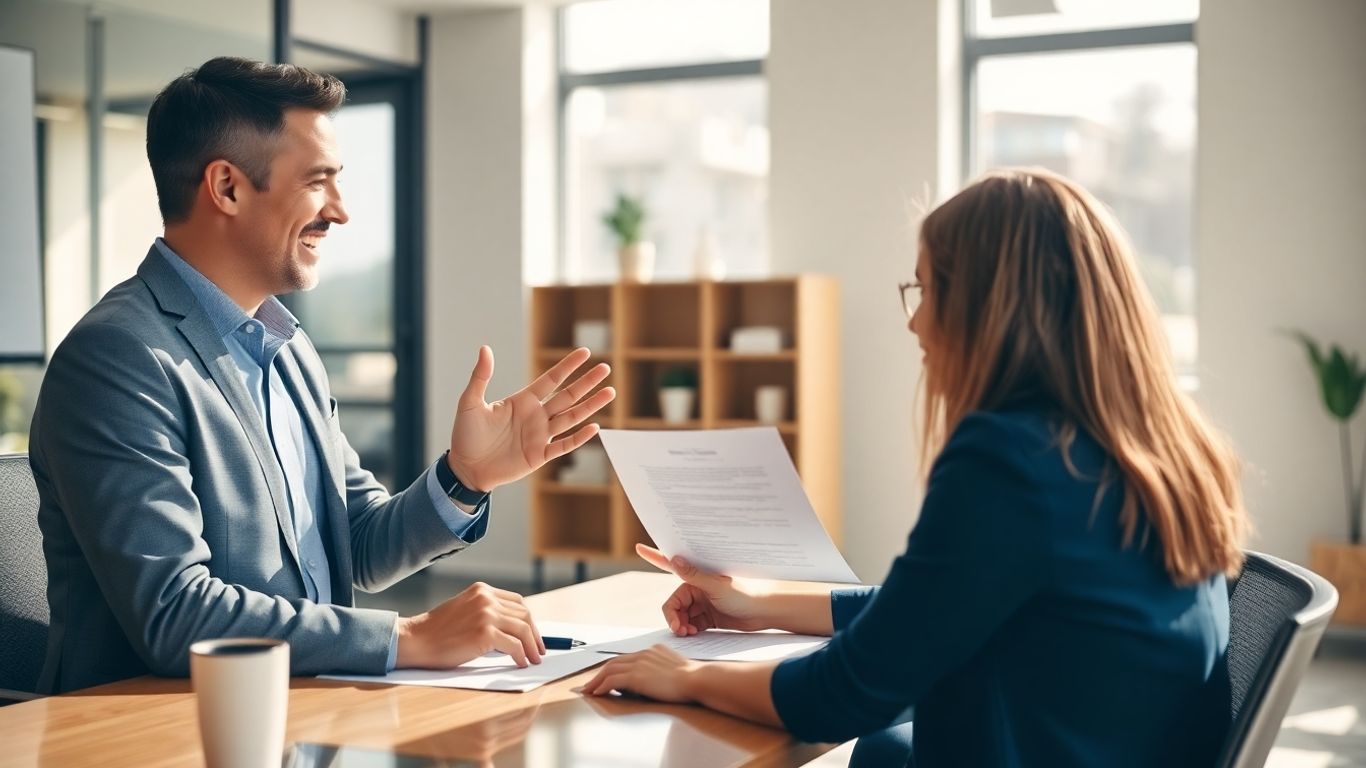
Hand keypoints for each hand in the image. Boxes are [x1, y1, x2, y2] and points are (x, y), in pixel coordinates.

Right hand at [395, 582, 546, 668]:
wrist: (415, 640)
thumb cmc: (437, 631)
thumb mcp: (464, 610)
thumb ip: (486, 612)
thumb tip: (512, 630)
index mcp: (482, 590)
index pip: (517, 602)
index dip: (528, 620)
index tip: (533, 634)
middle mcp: (487, 598)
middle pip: (524, 614)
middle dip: (534, 634)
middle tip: (539, 650)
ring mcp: (487, 614)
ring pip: (523, 629)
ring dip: (531, 647)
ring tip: (533, 659)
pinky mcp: (485, 633)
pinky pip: (514, 646)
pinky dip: (521, 656)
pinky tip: (520, 663)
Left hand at [448, 346, 614, 491]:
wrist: (465, 468)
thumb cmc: (465, 435)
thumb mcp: (470, 403)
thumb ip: (480, 377)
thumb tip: (485, 348)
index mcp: (522, 401)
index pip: (551, 379)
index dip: (567, 366)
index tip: (585, 352)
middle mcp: (536, 415)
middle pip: (568, 396)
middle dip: (587, 383)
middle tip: (606, 369)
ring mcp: (540, 435)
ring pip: (571, 417)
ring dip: (591, 406)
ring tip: (610, 393)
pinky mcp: (540, 455)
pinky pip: (564, 445)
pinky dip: (579, 438)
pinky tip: (594, 427)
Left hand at [581, 644, 700, 702]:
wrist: (696, 679)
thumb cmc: (691, 678)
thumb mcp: (674, 668)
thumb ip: (661, 669)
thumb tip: (650, 680)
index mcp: (653, 650)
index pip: (627, 658)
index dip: (614, 667)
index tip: (606, 676)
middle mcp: (643, 653)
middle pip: (614, 661)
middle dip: (599, 673)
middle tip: (590, 683)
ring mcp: (639, 663)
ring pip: (609, 669)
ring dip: (596, 680)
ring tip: (588, 690)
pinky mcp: (636, 675)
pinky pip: (612, 680)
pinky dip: (602, 686)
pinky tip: (597, 693)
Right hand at [636, 544, 769, 634]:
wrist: (764, 612)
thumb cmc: (745, 594)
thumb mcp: (717, 586)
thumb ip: (694, 575)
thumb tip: (675, 557)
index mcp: (697, 575)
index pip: (672, 565)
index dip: (654, 556)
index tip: (638, 547)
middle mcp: (697, 587)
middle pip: (673, 603)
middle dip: (673, 616)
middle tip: (679, 630)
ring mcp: (702, 602)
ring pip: (680, 615)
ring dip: (680, 625)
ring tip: (687, 634)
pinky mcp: (708, 617)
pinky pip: (690, 624)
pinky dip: (688, 630)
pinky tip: (693, 634)